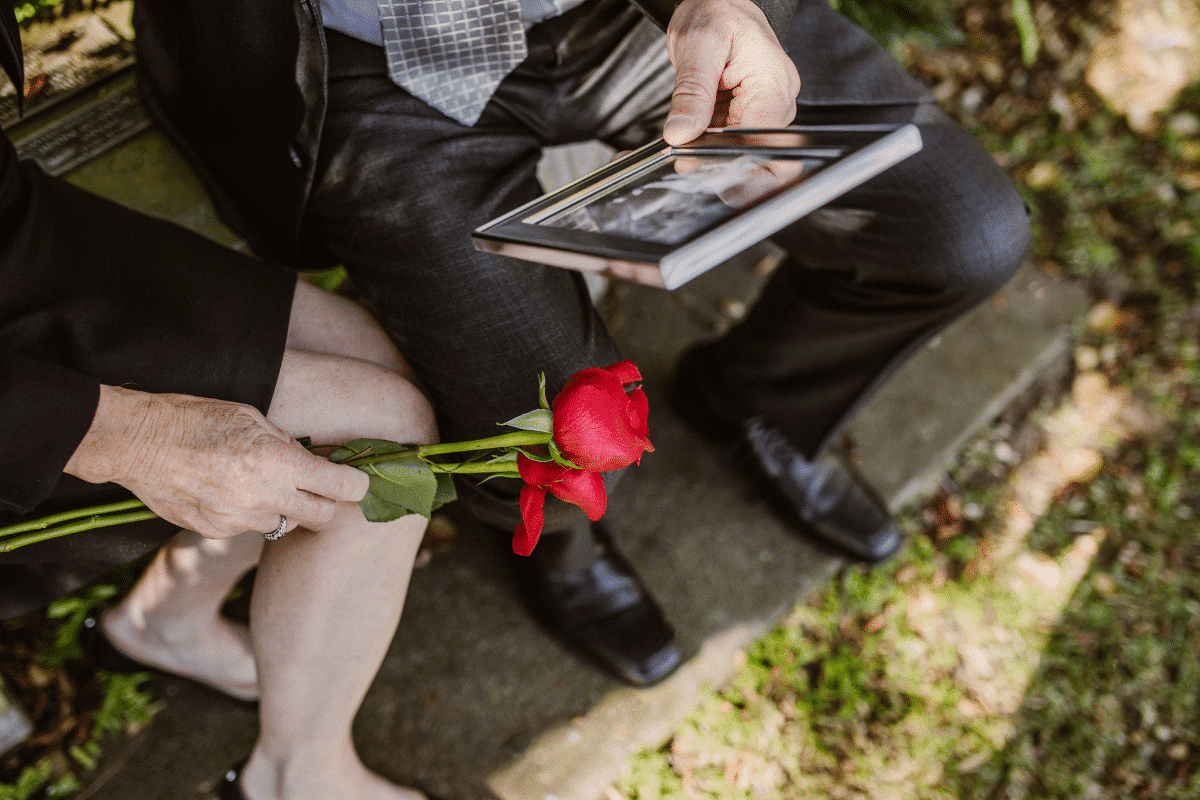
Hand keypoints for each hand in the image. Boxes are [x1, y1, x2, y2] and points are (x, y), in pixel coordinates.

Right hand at [65, 386, 368, 538]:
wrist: (137, 443)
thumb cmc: (194, 419)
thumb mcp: (251, 417)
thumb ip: (287, 445)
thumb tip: (312, 461)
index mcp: (278, 463)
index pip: (340, 488)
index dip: (355, 485)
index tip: (355, 481)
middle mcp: (264, 497)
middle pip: (323, 517)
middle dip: (328, 503)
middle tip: (319, 487)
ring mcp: (239, 520)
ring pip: (285, 525)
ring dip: (285, 508)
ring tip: (262, 483)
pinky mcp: (217, 532)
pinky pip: (250, 528)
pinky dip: (251, 514)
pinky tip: (230, 491)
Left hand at [663, 0, 800, 144]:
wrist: (718, 1)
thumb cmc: (718, 11)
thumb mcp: (700, 46)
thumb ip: (692, 92)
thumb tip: (681, 133)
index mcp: (774, 84)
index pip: (760, 140)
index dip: (729, 157)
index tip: (696, 158)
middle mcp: (777, 102)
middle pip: (755, 152)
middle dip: (720, 159)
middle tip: (687, 153)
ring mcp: (763, 111)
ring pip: (739, 151)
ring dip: (710, 150)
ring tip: (687, 133)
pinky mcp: (746, 115)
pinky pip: (728, 140)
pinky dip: (707, 140)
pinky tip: (692, 131)